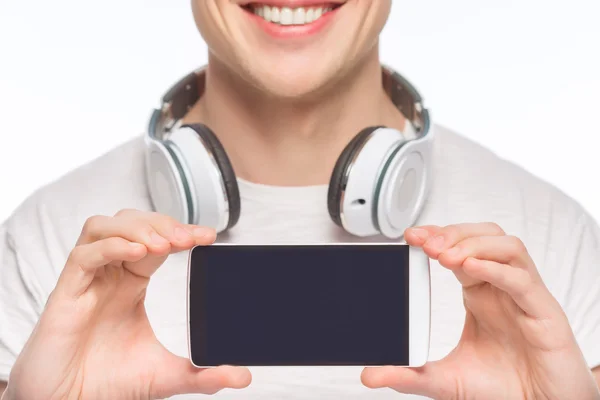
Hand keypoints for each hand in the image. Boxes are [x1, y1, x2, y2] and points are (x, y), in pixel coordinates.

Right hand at [4, 209, 250, 399]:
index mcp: (131, 284)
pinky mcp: (65, 293)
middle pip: (132, 223)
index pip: (159, 241)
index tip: (209, 236)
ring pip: (104, 227)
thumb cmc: (107, 382)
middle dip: (162, 223)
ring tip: (163, 244)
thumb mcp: (166, 375)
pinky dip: (110, 246)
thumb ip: (203, 373)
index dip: (182, 232)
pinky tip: (135, 251)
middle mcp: (109, 275)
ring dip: (137, 226)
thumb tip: (243, 375)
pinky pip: (83, 255)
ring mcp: (87, 281)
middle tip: (188, 238)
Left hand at [361, 222, 599, 399]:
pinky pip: (523, 280)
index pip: (459, 249)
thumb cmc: (503, 389)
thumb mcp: (446, 379)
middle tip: (426, 243)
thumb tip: (370, 375)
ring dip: (474, 244)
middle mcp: (502, 289)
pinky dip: (496, 268)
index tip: (411, 236)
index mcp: (480, 294)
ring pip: (507, 247)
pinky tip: (472, 268)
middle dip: (453, 233)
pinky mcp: (545, 314)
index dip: (438, 235)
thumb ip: (409, 375)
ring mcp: (524, 298)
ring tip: (445, 256)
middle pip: (484, 236)